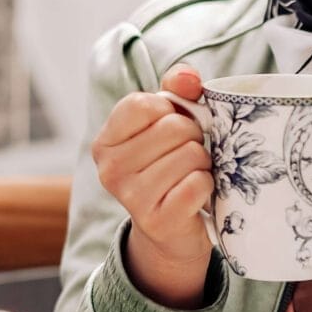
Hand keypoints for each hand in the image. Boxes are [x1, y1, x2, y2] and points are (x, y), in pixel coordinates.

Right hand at [91, 66, 213, 307]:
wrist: (170, 233)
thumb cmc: (168, 167)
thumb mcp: (165, 124)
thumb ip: (176, 91)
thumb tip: (189, 78)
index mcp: (105, 142)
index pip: (142, 103)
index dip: (170, 109)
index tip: (170, 126)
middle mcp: (110, 169)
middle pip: (173, 128)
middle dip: (193, 137)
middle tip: (188, 154)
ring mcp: (131, 197)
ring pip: (190, 155)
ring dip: (202, 163)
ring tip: (191, 174)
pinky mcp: (158, 220)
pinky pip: (198, 183)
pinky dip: (207, 185)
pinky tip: (195, 194)